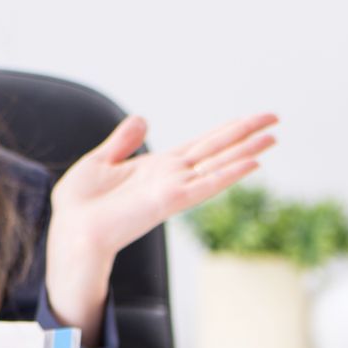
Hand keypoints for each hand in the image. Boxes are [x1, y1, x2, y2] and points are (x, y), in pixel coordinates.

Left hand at [44, 112, 276, 339]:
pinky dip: (230, 173)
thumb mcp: (101, 161)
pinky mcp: (171, 200)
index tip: (248, 119)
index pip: (201, 144)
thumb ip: (123, 142)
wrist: (72, 229)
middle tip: (276, 117)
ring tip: (274, 135)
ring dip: (248, 150)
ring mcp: (175, 189)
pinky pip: (207, 184)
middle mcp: (173, 177)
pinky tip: (253, 162)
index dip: (226, 130)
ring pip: (219, 164)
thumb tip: (142, 119)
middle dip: (246, 133)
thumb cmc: (80, 204)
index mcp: (158, 166)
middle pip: (218, 149)